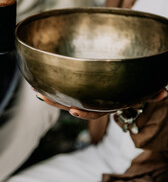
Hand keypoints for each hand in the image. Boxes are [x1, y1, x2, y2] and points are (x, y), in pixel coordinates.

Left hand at [35, 88, 167, 119]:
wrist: (129, 83)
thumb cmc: (136, 87)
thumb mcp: (143, 90)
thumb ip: (151, 92)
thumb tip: (163, 92)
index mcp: (107, 103)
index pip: (95, 111)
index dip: (84, 112)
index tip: (72, 110)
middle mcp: (94, 100)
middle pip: (73, 104)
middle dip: (56, 101)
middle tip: (41, 97)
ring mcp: (87, 93)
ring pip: (66, 96)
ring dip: (51, 94)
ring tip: (36, 91)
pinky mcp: (80, 83)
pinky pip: (66, 85)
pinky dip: (54, 83)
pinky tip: (40, 79)